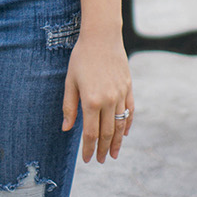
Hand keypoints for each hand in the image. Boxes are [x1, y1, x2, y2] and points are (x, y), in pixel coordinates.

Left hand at [61, 30, 133, 163]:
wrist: (102, 36)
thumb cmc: (81, 57)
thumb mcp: (70, 81)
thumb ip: (69, 106)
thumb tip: (67, 129)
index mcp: (91, 101)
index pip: (91, 133)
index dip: (89, 148)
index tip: (88, 159)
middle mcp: (108, 100)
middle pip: (107, 133)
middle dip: (103, 149)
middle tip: (100, 160)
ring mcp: (120, 94)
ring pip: (120, 125)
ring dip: (116, 142)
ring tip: (113, 154)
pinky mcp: (128, 87)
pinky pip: (130, 111)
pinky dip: (127, 124)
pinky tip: (124, 133)